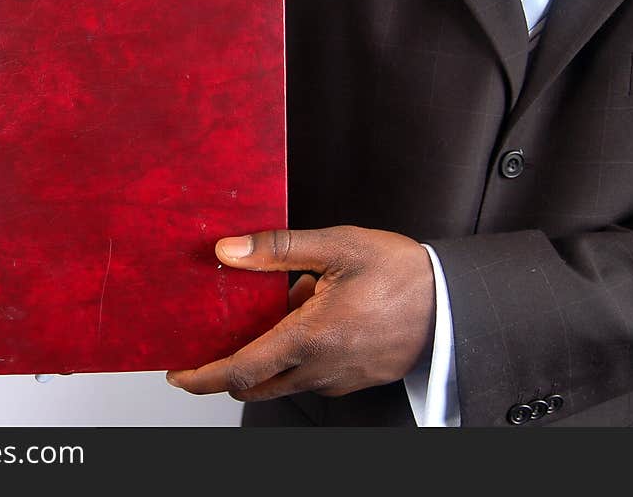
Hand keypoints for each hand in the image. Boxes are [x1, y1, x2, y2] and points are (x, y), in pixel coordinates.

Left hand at [166, 226, 435, 400]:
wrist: (453, 303)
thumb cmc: (399, 273)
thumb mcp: (336, 247)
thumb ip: (276, 250)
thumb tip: (226, 250)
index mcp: (309, 339)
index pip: (240, 371)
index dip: (203, 377)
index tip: (178, 374)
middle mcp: (320, 369)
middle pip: (256, 385)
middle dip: (227, 371)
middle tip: (213, 342)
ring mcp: (338, 379)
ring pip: (284, 380)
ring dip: (267, 356)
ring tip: (281, 309)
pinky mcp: (354, 379)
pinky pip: (310, 375)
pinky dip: (295, 355)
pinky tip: (310, 316)